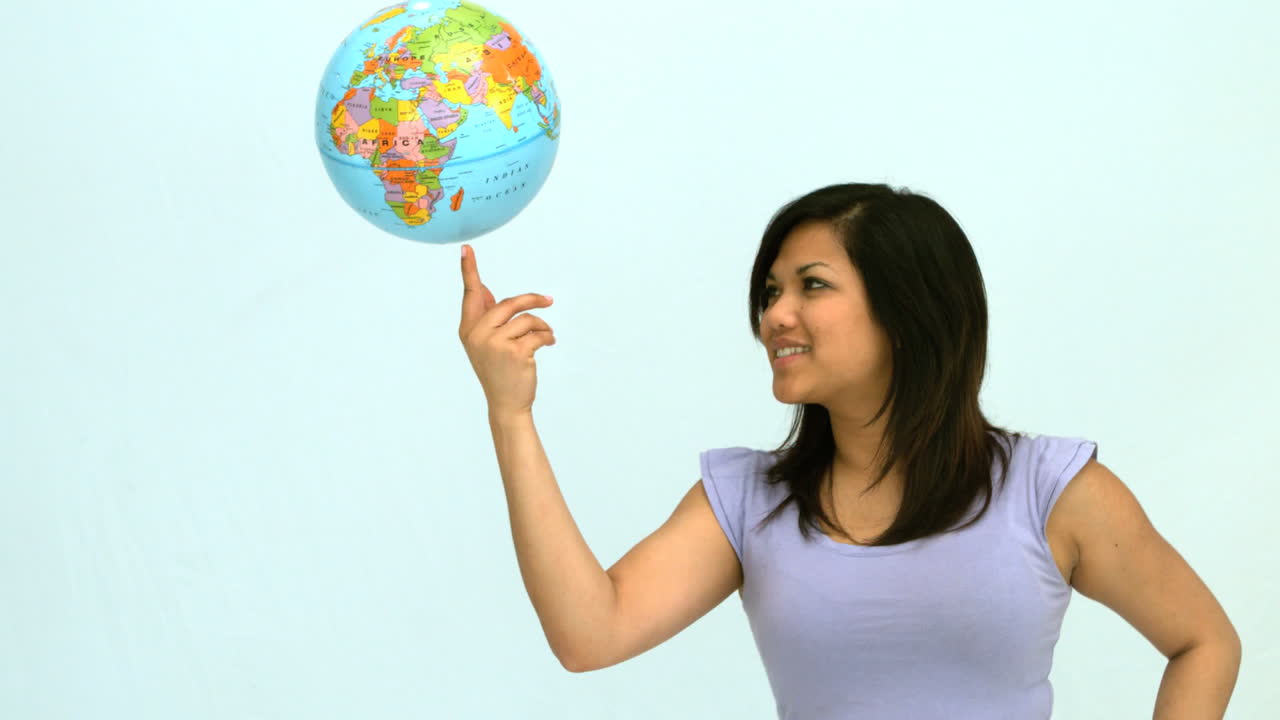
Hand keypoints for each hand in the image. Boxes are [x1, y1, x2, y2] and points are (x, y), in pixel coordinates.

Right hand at [458, 244, 555, 417]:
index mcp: (468, 330)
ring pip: (526, 320)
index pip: (470, 295)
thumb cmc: (499, 371)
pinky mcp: (515, 352)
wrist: (507, 404)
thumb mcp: (487, 343)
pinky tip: (549, 344)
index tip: (467, 249)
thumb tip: (483, 288)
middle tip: (548, 301)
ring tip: (547, 336)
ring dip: (542, 326)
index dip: (469, 270)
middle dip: (532, 301)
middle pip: (509, 304)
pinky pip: (538, 333)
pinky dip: (547, 337)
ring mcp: (495, 344)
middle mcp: (477, 335)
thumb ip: (486, 316)